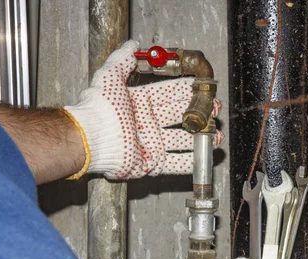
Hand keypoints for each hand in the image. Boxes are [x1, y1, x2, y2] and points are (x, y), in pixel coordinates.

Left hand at [63, 40, 222, 178]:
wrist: (92, 138)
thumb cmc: (100, 109)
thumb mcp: (110, 77)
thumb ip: (122, 59)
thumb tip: (132, 45)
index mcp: (141, 104)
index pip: (169, 95)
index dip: (186, 91)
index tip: (201, 87)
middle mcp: (148, 124)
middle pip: (180, 117)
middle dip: (198, 113)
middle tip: (214, 110)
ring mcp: (151, 144)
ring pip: (182, 140)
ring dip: (199, 138)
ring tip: (215, 134)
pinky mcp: (152, 163)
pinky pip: (176, 163)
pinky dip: (191, 161)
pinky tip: (203, 155)